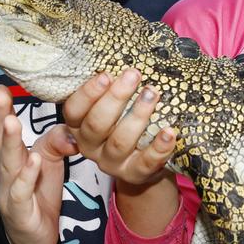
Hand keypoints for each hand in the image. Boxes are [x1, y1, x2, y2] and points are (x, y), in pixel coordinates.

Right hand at [0, 85, 77, 243]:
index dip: (0, 110)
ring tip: (13, 121)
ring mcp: (7, 193)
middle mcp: (1, 174)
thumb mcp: (47, 163)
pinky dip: (26, 176)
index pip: (1, 130)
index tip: (0, 87)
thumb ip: (55, 141)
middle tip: (0, 95)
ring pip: (7, 165)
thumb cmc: (36, 196)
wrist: (31, 242)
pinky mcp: (19, 213)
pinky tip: (34, 161)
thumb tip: (72, 123)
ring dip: (10, 143)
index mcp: (6, 159)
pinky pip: (21, 192)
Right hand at [62, 69, 176, 185]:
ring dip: (137, 115)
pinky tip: (169, 131)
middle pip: (97, 124)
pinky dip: (159, 147)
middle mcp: (91, 146)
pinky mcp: (135, 174)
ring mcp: (112, 163)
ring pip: (120, 141)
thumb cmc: (122, 125)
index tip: (106, 75)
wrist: (142, 163)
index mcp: (79, 127)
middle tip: (133, 75)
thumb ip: (102, 93)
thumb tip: (107, 68)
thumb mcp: (107, 109)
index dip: (88, 93)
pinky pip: (146, 162)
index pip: (74, 111)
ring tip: (152, 93)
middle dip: (116, 97)